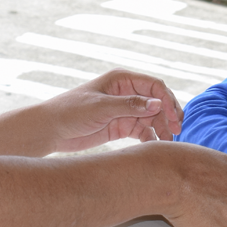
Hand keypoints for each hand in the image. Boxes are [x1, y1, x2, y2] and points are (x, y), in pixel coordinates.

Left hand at [42, 69, 183, 152]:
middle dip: (167, 115)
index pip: (154, 86)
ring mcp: (123, 110)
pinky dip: (150, 137)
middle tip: (176, 132)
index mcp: (122, 80)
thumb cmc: (71, 111)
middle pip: (156, 102)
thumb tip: (159, 104)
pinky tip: (154, 146)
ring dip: (161, 128)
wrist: (50, 130)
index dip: (167, 100)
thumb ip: (130, 105)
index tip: (173, 118)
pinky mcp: (120, 126)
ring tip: (167, 142)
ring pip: (151, 118)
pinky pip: (141, 131)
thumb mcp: (101, 107)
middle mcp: (125, 93)